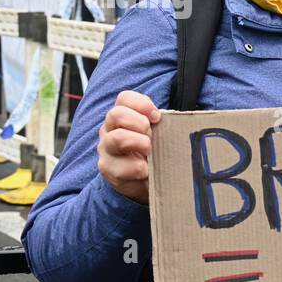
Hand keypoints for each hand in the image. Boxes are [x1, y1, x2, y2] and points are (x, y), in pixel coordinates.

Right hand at [97, 90, 160, 204]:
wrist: (145, 182)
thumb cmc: (154, 153)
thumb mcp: (159, 134)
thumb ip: (161, 123)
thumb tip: (175, 118)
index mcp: (122, 117)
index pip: (124, 98)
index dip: (142, 104)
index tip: (157, 117)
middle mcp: (110, 129)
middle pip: (116, 114)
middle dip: (140, 124)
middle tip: (152, 136)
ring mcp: (106, 149)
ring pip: (117, 138)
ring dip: (140, 143)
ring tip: (150, 152)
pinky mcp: (108, 169)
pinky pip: (121, 167)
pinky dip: (139, 168)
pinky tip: (147, 171)